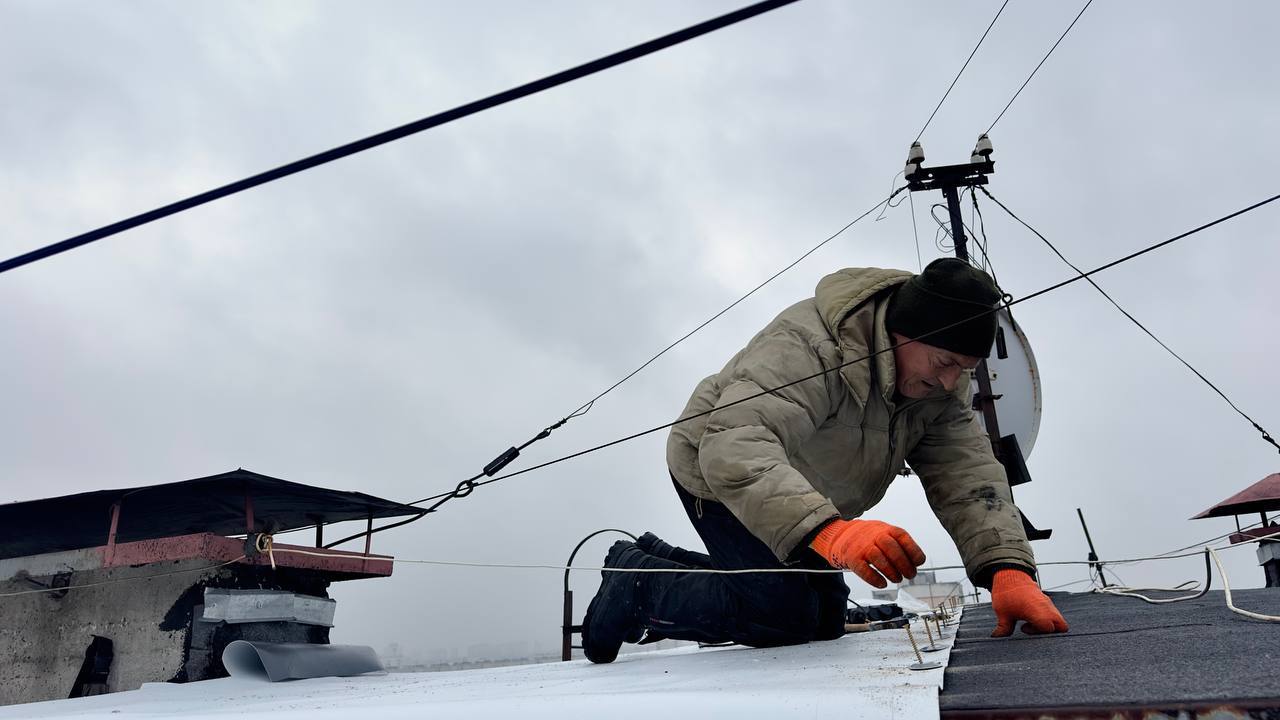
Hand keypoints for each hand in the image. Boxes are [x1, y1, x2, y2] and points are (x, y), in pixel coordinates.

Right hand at [808, 519, 925, 587]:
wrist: (841, 535)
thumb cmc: (868, 538)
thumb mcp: (885, 533)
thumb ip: (900, 545)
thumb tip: (916, 563)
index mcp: (886, 529)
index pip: (902, 537)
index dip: (913, 551)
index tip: (918, 563)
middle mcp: (874, 536)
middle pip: (892, 548)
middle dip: (904, 564)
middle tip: (909, 575)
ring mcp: (862, 546)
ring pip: (879, 559)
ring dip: (891, 572)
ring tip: (896, 579)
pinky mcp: (852, 558)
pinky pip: (863, 569)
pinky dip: (874, 579)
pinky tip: (882, 583)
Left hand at [990, 568, 1068, 636]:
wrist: (1009, 575)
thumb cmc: (1006, 594)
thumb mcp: (1003, 613)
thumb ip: (1004, 628)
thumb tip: (997, 637)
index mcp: (1037, 612)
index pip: (1049, 629)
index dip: (1037, 633)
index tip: (1023, 628)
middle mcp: (1047, 608)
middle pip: (1062, 626)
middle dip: (1051, 632)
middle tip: (1034, 628)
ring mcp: (1048, 603)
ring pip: (1059, 619)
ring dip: (1048, 624)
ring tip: (1031, 621)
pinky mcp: (1046, 600)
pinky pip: (1053, 612)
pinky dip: (1046, 617)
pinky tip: (1030, 615)